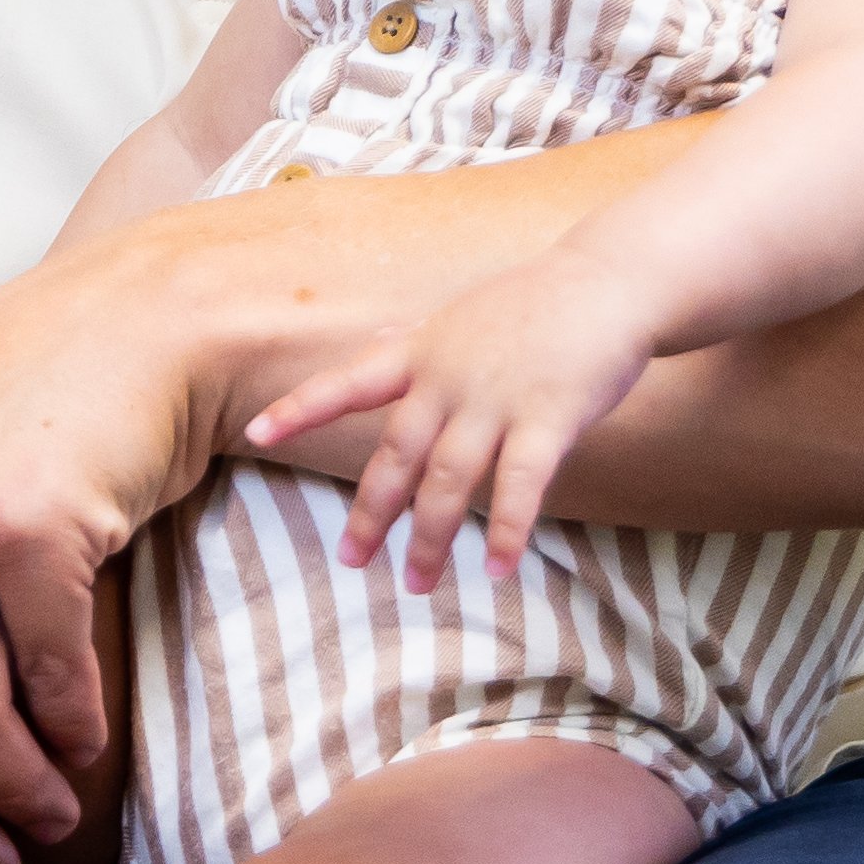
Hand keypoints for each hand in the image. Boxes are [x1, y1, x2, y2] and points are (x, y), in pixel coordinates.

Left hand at [247, 248, 668, 589]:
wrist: (608, 281)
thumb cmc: (535, 302)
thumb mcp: (461, 315)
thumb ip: (420, 341)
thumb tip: (380, 341)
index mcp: (422, 352)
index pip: (348, 381)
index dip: (300, 408)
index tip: (255, 434)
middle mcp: (448, 378)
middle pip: (395, 455)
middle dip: (370, 513)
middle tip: (350, 560)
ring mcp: (497, 400)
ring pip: (449, 480)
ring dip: (430, 537)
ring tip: (416, 582)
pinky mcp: (548, 418)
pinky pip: (520, 486)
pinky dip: (505, 531)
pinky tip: (494, 569)